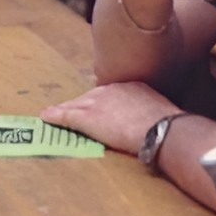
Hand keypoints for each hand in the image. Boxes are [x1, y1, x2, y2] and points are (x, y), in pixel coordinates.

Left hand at [41, 79, 177, 155]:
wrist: (163, 129)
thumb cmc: (170, 126)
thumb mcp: (163, 113)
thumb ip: (153, 116)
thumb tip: (161, 126)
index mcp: (132, 87)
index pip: (109, 94)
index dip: (101, 104)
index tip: (99, 109)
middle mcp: (112, 90)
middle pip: (90, 97)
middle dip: (80, 105)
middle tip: (68, 111)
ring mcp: (99, 103)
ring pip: (76, 106)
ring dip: (64, 111)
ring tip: (52, 115)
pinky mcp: (89, 118)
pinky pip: (67, 116)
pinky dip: (55, 117)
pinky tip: (46, 118)